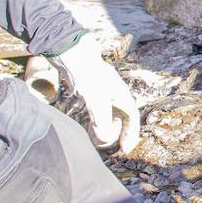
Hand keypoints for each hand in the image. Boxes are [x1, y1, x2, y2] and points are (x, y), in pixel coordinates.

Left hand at [49, 33, 139, 152]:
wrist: (70, 52)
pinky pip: (98, 108)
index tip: (124, 150)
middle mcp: (115, 92)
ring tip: (100, 139)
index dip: (130, 135)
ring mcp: (103, 89)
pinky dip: (96, 119)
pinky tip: (87, 123)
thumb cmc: (85, 74)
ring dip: (107, 127)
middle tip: (114, 148)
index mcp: (121, 94)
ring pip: (110, 113)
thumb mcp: (95, 100)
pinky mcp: (90, 88)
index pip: (132, 118)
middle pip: (123, 117)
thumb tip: (106, 140)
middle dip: (120, 133)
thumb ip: (102, 121)